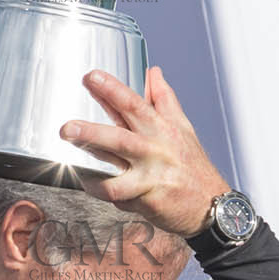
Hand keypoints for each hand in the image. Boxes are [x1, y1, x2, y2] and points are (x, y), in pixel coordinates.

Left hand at [60, 64, 229, 236]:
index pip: (134, 104)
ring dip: (91, 169)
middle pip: (120, 138)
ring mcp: (150, 177)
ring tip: (70, 164)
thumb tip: (153, 72)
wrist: (211, 207)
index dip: (112, 89)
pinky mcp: (147, 201)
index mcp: (162, 129)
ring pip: (117, 175)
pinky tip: (88, 183)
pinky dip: (101, 190)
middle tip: (67, 128)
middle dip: (92, 132)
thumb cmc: (193, 166)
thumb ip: (165, 99)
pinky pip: (119, 197)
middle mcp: (155, 151)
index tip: (91, 77)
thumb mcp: (183, 128)